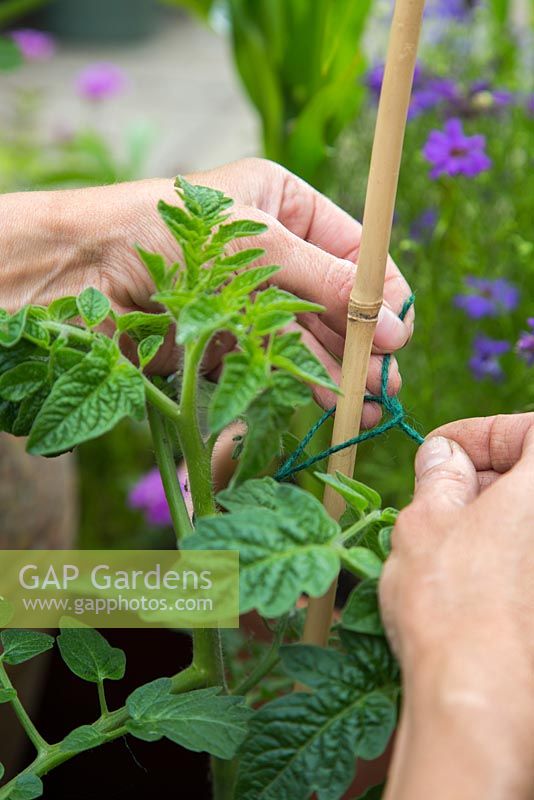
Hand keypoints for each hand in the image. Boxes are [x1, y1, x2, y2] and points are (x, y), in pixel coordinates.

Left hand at [1, 159, 412, 422]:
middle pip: (335, 299)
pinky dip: (305, 381)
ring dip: (341, 369)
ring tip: (370, 403)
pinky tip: (332, 402)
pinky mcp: (229, 337)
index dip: (381, 291)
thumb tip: (390, 324)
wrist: (81, 272)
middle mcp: (273, 250)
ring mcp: (251, 297)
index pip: (353, 248)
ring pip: (310, 335)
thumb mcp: (257, 243)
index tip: (401, 333)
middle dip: (363, 341)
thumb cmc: (164, 232)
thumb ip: (325, 282)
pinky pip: (279, 360)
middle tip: (389, 381)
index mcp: (284, 204)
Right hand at [380, 413, 533, 798]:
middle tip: (438, 496)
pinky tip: (472, 577)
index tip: (444, 452)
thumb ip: (440, 476)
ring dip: (493, 518)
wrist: (481, 703)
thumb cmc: (451, 605)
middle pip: (533, 477)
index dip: (482, 432)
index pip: (531, 428)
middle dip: (485, 476)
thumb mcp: (425, 521)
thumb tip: (444, 456)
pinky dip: (509, 555)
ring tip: (445, 543)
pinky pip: (530, 561)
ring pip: (529, 523)